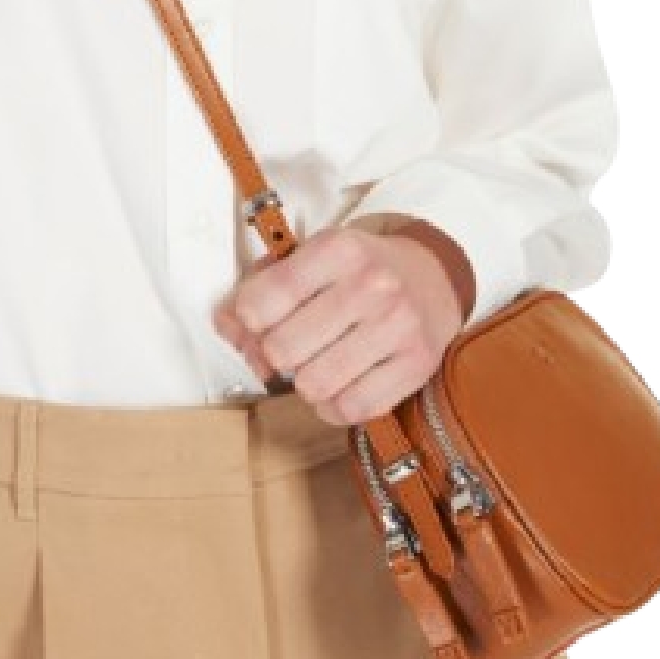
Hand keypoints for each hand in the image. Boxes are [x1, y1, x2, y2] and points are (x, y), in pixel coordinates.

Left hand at [211, 220, 464, 425]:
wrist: (433, 277)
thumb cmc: (360, 270)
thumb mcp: (311, 259)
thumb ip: (260, 289)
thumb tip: (226, 327)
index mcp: (338, 249)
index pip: (263, 300)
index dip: (247, 319)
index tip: (259, 319)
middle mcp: (371, 285)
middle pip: (283, 350)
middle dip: (276, 355)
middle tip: (291, 346)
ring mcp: (398, 326)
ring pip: (314, 385)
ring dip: (305, 383)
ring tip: (316, 365)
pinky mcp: (417, 364)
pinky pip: (351, 409)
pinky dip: (333, 406)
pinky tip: (339, 385)